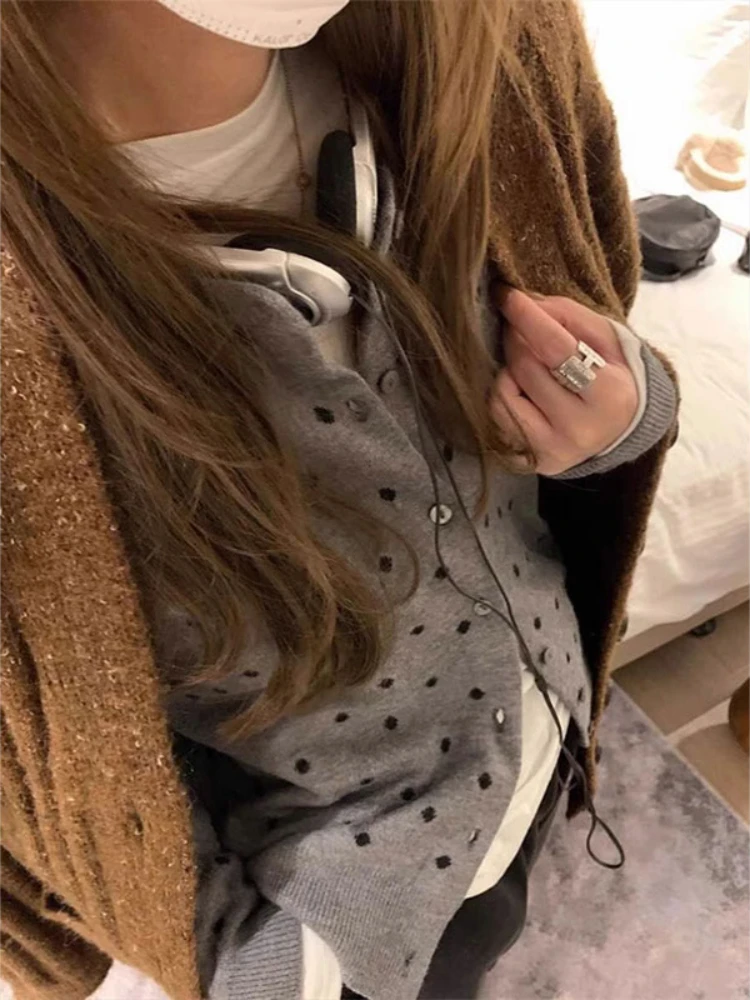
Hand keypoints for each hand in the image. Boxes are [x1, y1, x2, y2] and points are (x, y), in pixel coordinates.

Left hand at [490, 290, 638, 475]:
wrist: (620, 431)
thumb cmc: (611, 376)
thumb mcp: (606, 340)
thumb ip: (568, 316)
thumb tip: (523, 304)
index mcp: (608, 396)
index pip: (555, 348)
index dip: (527, 317)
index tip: (505, 294)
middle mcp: (579, 429)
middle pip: (525, 367)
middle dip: (517, 338)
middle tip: (521, 327)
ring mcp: (552, 449)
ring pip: (504, 393)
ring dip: (510, 368)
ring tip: (530, 364)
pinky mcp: (532, 461)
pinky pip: (497, 415)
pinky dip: (504, 393)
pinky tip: (523, 389)